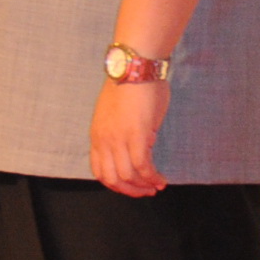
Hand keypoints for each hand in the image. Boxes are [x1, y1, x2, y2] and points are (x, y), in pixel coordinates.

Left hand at [90, 79, 169, 195]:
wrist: (135, 68)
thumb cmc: (132, 86)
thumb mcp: (118, 116)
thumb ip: (122, 134)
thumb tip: (138, 147)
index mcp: (97, 135)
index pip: (99, 171)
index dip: (115, 184)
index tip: (131, 187)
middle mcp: (104, 140)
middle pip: (111, 178)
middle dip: (130, 190)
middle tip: (146, 192)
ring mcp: (118, 138)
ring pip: (127, 175)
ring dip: (144, 186)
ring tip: (157, 185)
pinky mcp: (136, 135)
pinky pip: (143, 166)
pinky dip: (152, 177)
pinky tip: (161, 179)